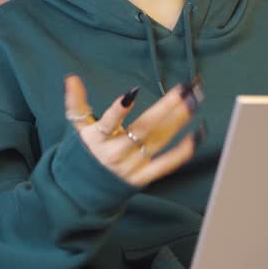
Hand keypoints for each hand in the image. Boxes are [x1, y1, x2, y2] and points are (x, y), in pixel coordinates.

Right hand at [64, 75, 200, 186]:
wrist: (85, 190)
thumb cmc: (86, 152)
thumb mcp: (78, 128)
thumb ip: (76, 103)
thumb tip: (71, 78)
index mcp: (100, 138)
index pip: (109, 122)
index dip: (119, 110)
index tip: (132, 93)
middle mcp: (117, 152)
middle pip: (145, 127)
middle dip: (167, 107)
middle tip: (185, 90)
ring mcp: (132, 165)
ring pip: (159, 140)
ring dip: (179, 121)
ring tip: (194, 102)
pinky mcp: (144, 177)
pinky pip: (166, 165)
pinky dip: (182, 152)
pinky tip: (196, 136)